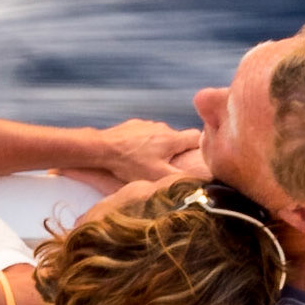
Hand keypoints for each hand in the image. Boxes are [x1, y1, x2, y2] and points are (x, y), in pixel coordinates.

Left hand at [90, 118, 204, 184]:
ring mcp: (146, 125)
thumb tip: (203, 180)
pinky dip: (145, 145)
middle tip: (171, 167)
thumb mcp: (158, 175)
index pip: (197, 137)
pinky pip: (146, 135)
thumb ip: (182, 177)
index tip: (199, 158)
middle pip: (179, 139)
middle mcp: (162, 128)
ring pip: (162, 137)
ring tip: (150, 164)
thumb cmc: (130, 163)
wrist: (101, 148)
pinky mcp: (133, 126)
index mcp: (172, 138)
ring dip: (160, 148)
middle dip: (178, 152)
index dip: (202, 147)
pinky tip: (135, 156)